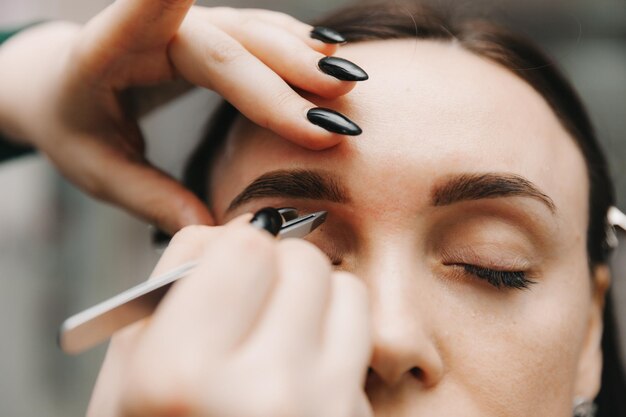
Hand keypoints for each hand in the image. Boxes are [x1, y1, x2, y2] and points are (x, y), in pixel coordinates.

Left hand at [0, 0, 357, 233]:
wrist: (62, 83)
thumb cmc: (74, 125)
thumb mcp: (97, 168)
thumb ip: (149, 197)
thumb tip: (210, 230)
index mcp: (105, 55)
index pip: (138, 21)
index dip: (162, 1)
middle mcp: (150, 31)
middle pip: (225, 46)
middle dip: (282, 75)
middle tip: (334, 106)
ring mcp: (185, 25)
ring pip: (251, 31)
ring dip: (300, 55)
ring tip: (346, 82)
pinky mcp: (208, 33)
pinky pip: (257, 32)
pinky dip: (294, 45)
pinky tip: (329, 56)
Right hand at [87, 217, 372, 416]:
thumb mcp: (128, 378)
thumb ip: (171, 291)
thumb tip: (228, 230)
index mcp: (181, 376)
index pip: (243, 246)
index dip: (232, 249)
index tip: (225, 268)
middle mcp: (262, 391)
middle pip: (301, 259)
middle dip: (276, 267)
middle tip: (254, 298)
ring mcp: (321, 411)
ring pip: (345, 287)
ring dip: (314, 295)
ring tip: (281, 329)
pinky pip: (364, 337)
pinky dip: (338, 333)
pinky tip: (306, 362)